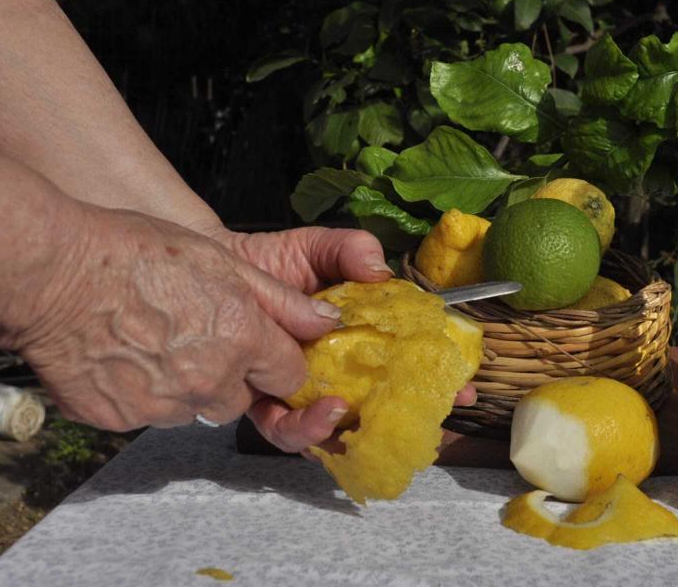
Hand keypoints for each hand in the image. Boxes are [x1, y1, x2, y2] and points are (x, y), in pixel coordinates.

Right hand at [19, 207, 342, 431]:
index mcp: (243, 339)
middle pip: (242, 398)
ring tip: (158, 341)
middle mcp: (210, 380)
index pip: (290, 376)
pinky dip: (144, 393)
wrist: (55, 273)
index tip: (264, 348)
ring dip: (188, 386)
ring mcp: (164, 405)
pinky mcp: (123, 419)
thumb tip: (325, 322)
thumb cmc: (137, 255)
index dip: (278, 360)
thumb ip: (281, 301)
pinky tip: (127, 355)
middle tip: (199, 336)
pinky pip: (150, 415)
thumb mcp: (224, 262)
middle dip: (233, 376)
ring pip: (196, 408)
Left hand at [199, 225, 477, 454]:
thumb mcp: (319, 246)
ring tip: (342, 411)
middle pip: (377, 407)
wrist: (213, 265)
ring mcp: (299, 390)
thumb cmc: (271, 259)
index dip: (437, 377)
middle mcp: (333, 371)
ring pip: (329, 429)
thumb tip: (380, 269)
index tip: (464, 382)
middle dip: (406, 419)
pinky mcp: (261, 401)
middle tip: (427, 412)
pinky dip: (302, 427)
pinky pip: (283, 428)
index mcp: (356, 339)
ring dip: (341, 429)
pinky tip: (316, 410)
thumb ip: (352, 249)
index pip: (404, 361)